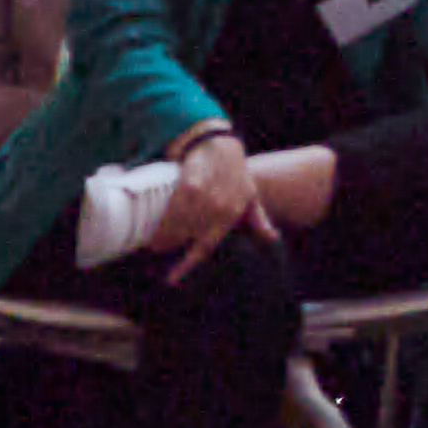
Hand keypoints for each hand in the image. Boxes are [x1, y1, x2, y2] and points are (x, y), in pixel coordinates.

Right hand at [155, 129, 259, 264]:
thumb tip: (272, 238)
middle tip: (160, 249)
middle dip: (169, 246)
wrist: (221, 147)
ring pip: (175, 228)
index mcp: (232, 216)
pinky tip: (155, 227)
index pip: (205, 247)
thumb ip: (259, 220)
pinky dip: (161, 222)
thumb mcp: (252, 198)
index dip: (186, 266)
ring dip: (161, 237)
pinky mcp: (188, 186)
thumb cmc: (237, 176)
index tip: (170, 280)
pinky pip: (170, 211)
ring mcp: (203, 198)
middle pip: (184, 239)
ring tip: (155, 242)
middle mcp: (217, 209)